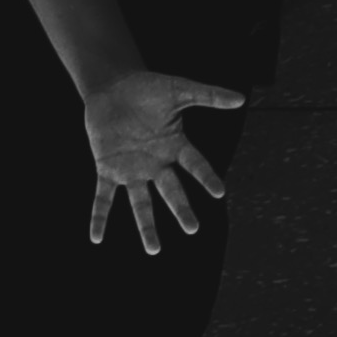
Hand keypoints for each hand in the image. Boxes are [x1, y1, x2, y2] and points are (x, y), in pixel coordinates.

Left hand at [78, 68, 243, 246]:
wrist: (114, 87)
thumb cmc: (148, 88)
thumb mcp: (179, 90)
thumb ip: (208, 95)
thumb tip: (240, 99)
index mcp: (175, 146)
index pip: (195, 165)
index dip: (206, 177)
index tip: (219, 192)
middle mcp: (156, 163)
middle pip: (171, 191)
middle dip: (181, 210)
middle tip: (192, 229)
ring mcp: (131, 169)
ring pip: (140, 203)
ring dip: (146, 226)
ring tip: (153, 250)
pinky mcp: (107, 169)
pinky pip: (103, 198)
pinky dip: (99, 217)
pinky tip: (96, 238)